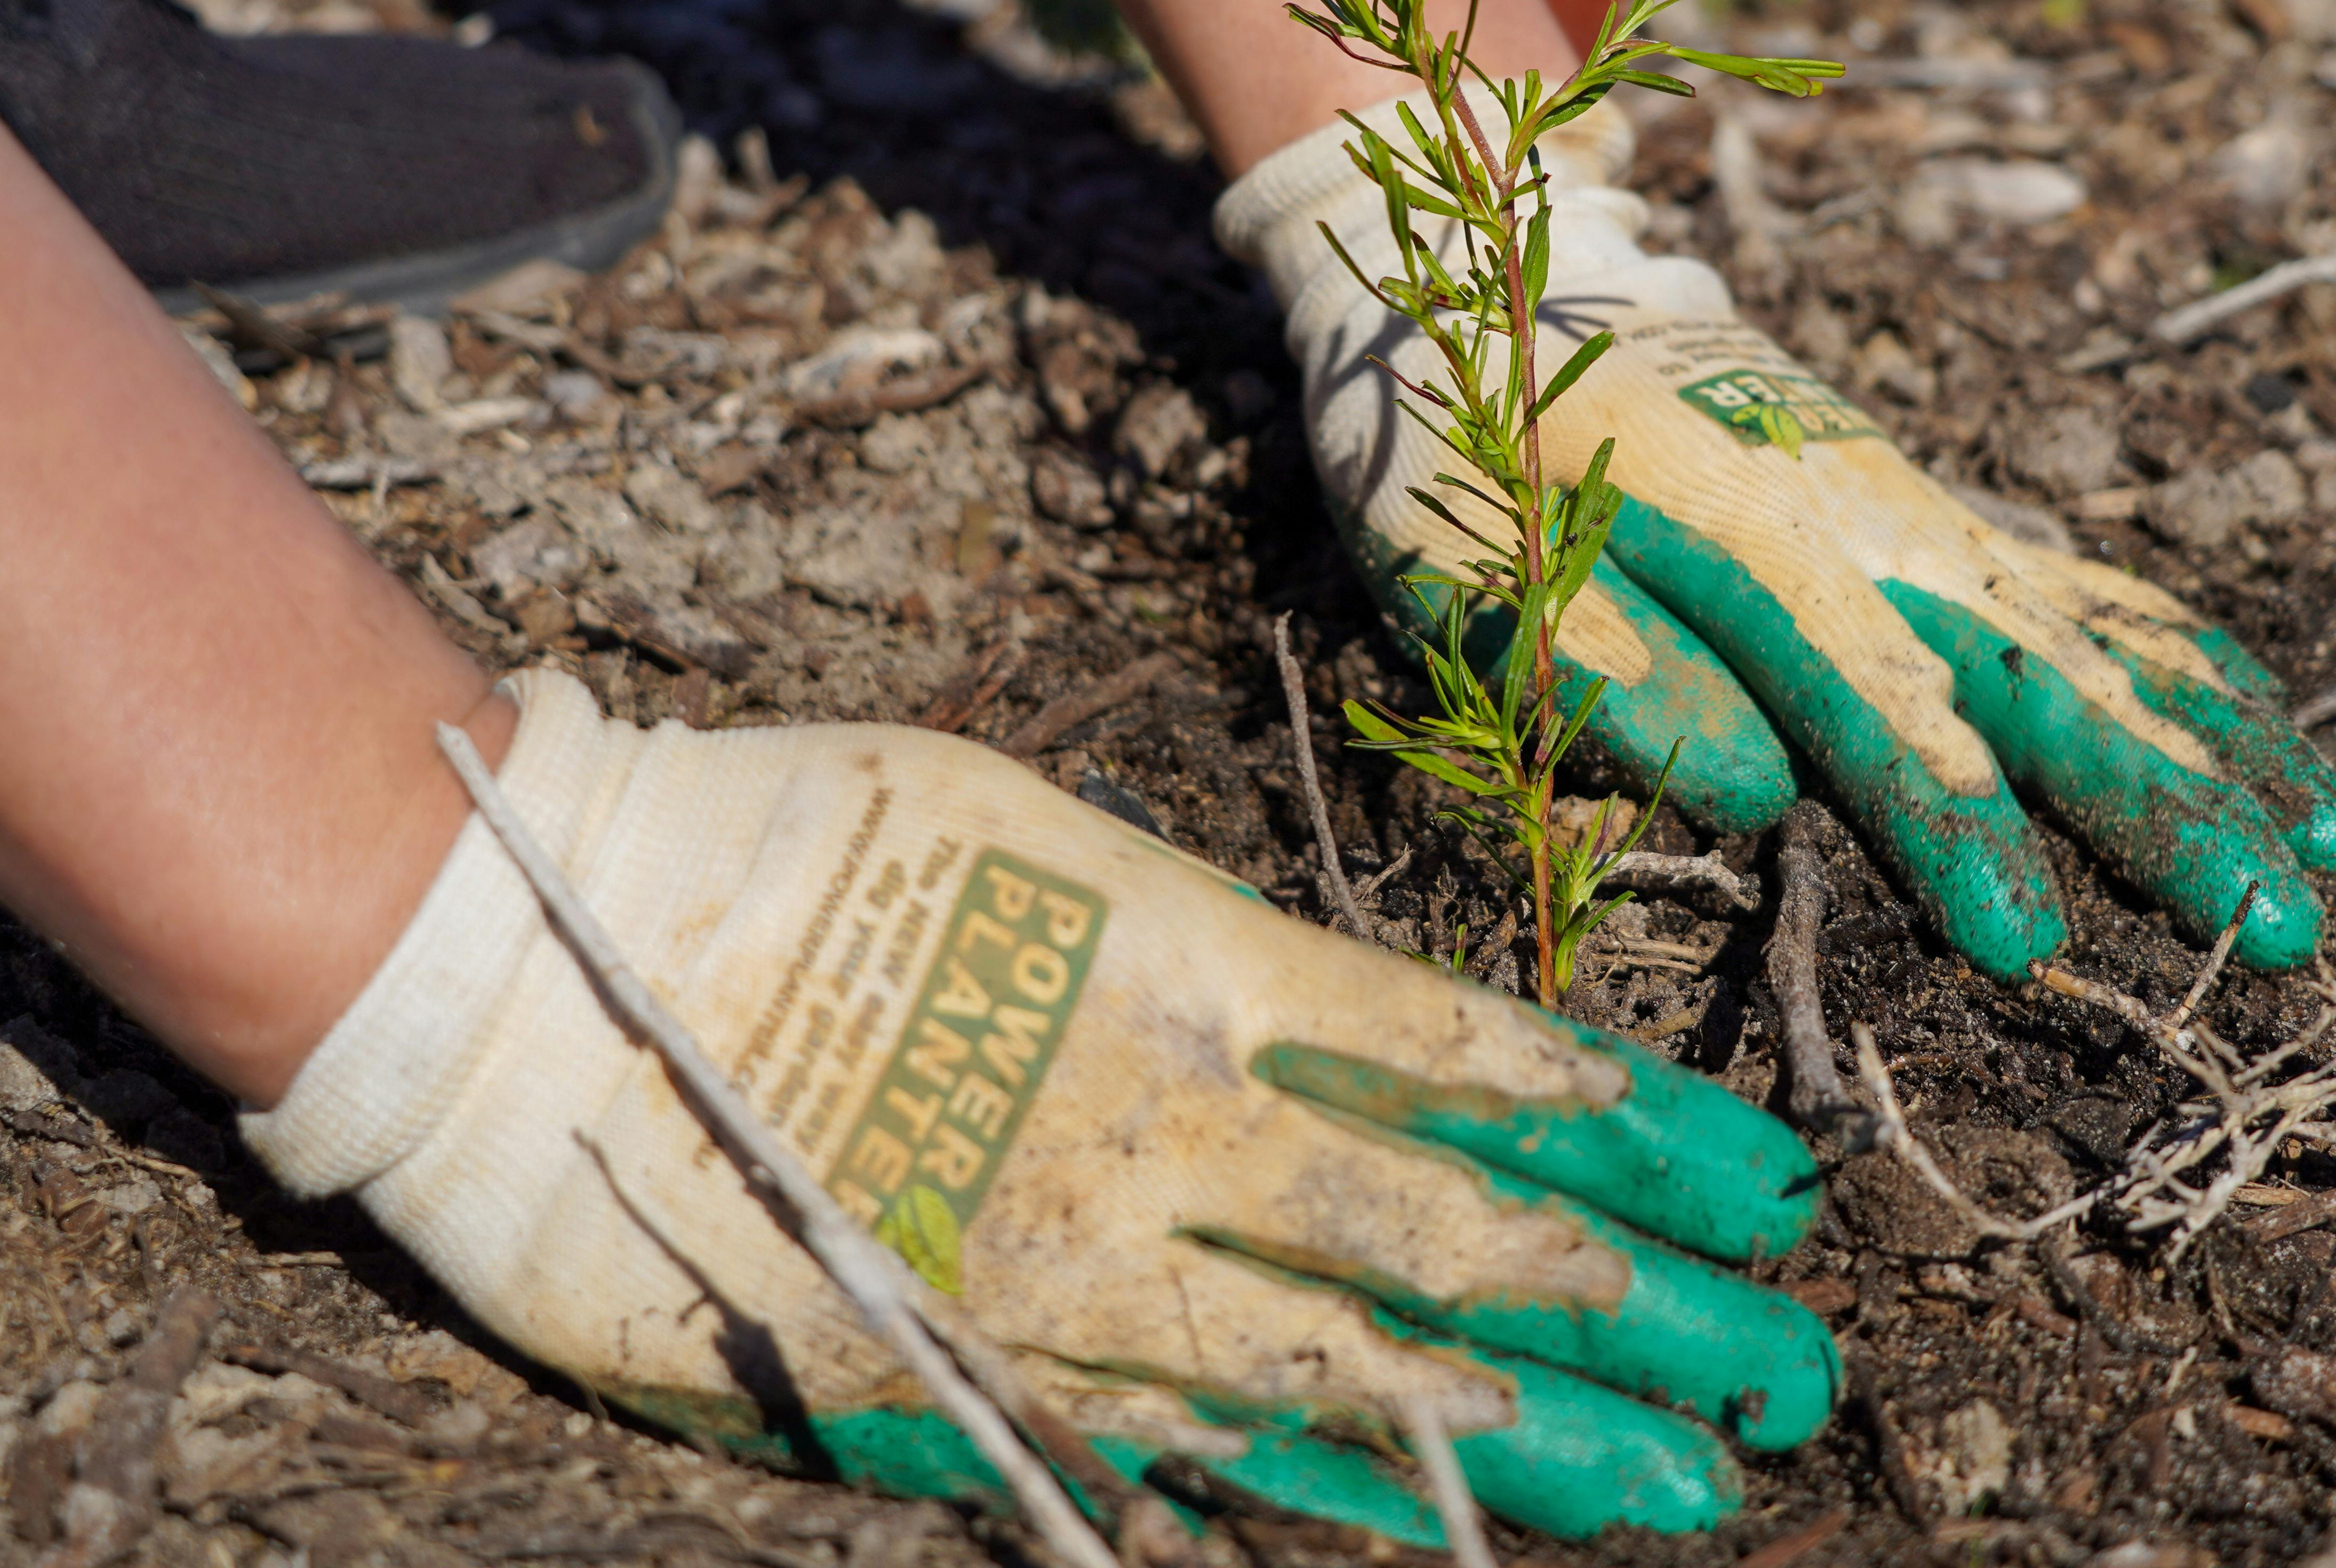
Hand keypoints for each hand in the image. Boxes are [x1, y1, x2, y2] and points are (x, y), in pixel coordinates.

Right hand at [246, 671, 1836, 1544]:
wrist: (536, 957)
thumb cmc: (787, 843)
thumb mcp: (1038, 836)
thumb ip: (1199, 952)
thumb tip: (1341, 1040)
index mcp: (1185, 971)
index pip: (1471, 1063)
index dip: (1634, 1130)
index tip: (1767, 1177)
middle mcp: (1157, 1134)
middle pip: (1454, 1236)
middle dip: (1644, 1301)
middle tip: (1799, 1358)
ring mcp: (1066, 1270)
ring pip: (1351, 1371)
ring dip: (1538, 1428)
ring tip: (1699, 1477)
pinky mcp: (961, 1366)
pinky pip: (1178, 1447)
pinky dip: (1323, 1492)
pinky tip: (1445, 1529)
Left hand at [1219, 98, 2335, 973]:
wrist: (1526, 271)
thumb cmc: (1472, 438)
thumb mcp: (1467, 554)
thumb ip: (1607, 667)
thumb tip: (1755, 794)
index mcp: (1760, 551)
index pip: (1885, 715)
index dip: (1960, 832)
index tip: (2030, 947)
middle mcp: (1880, 528)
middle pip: (2053, 681)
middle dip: (2172, 812)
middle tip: (2287, 931)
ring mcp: (1932, 514)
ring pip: (2114, 639)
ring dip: (2235, 750)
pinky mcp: (1947, 514)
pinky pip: (2102, 592)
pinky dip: (2200, 665)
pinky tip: (2283, 734)